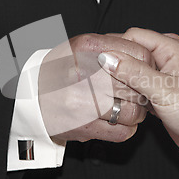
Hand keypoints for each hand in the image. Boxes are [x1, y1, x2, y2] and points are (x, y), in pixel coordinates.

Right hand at [38, 33, 152, 142]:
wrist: (31, 99)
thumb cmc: (61, 72)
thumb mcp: (83, 49)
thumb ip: (112, 47)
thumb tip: (144, 55)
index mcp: (86, 47)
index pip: (138, 54)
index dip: (147, 65)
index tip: (143, 71)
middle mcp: (82, 72)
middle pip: (136, 84)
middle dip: (141, 91)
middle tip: (137, 92)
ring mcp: (80, 101)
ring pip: (132, 111)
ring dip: (135, 113)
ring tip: (127, 108)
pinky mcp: (81, 126)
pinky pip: (121, 131)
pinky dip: (126, 128)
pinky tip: (118, 121)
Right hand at [97, 28, 178, 163]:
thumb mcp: (163, 90)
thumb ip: (135, 72)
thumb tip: (109, 58)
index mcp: (171, 49)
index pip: (134, 36)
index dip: (115, 46)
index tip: (97, 58)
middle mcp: (167, 59)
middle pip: (132, 52)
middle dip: (116, 63)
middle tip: (98, 75)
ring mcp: (163, 77)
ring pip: (132, 70)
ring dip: (121, 79)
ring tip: (107, 89)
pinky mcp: (159, 93)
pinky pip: (136, 86)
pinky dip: (127, 92)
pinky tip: (120, 100)